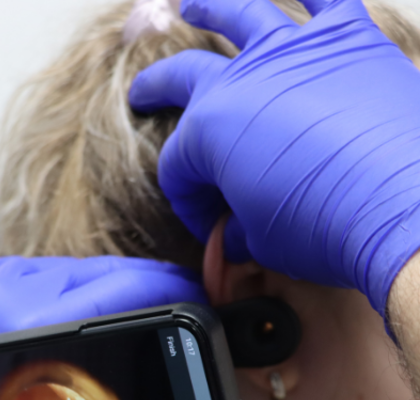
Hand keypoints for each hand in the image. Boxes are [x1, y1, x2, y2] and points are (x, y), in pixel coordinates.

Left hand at [0, 255, 206, 346]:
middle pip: (92, 270)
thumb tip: (164, 334)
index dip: (168, 283)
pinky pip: (18, 273)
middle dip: (131, 286)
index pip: (123, 286)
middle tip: (158, 300)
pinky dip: (42, 290)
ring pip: (55, 268)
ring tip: (97, 320)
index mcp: (30, 334)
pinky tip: (50, 313)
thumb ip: (122, 379)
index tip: (191, 287)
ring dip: (84, 289)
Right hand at [129, 0, 419, 315]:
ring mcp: (293, 52)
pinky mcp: (348, 41)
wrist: (404, 210)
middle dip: (157, 89)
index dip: (188, 202)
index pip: (179, 166)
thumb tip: (237, 234)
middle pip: (183, 76)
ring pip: (241, 14)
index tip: (210, 226)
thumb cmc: (322, 228)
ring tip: (195, 6)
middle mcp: (240, 81)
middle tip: (142, 95)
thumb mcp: (261, 241)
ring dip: (211, 9)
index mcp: (208, 131)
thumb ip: (239, 229)